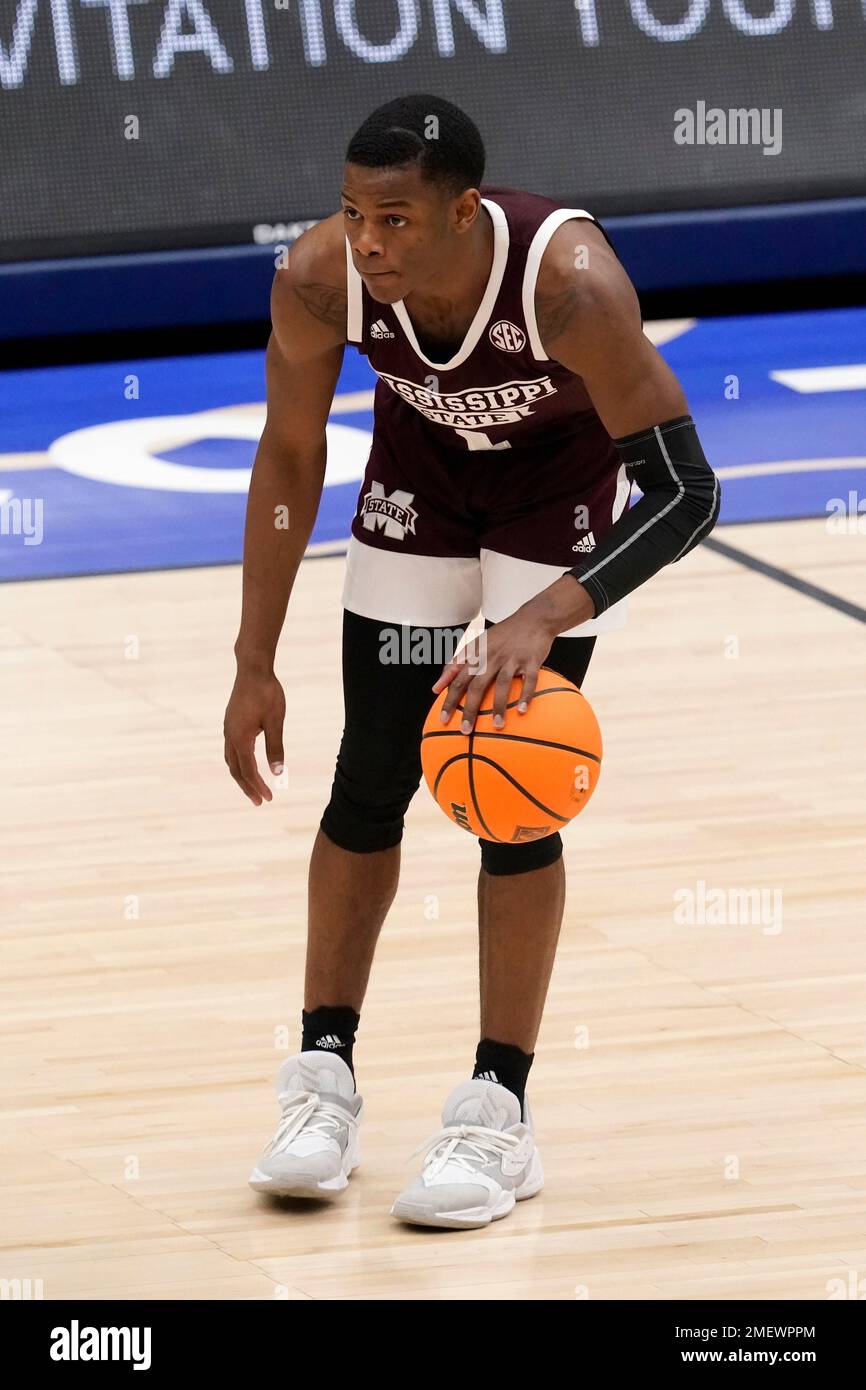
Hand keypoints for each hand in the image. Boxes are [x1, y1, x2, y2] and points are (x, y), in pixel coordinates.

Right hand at [224, 666, 285, 804]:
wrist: (253, 669)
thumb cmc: (267, 693)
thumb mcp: (276, 722)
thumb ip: (276, 748)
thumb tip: (278, 773)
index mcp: (240, 738)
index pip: (248, 770)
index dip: (258, 786)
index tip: (269, 799)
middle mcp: (229, 735)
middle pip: (236, 769)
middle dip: (248, 787)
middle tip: (261, 801)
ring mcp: (228, 729)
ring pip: (231, 760)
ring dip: (241, 776)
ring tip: (252, 787)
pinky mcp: (230, 723)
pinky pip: (231, 749)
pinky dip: (238, 762)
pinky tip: (247, 764)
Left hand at [432, 605, 556, 732]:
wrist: (534, 618)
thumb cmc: (503, 634)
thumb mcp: (477, 644)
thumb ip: (456, 664)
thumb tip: (437, 686)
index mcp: (477, 653)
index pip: (458, 678)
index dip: (449, 699)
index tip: (444, 718)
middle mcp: (492, 656)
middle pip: (477, 685)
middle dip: (469, 709)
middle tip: (465, 730)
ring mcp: (512, 658)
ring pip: (502, 685)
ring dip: (499, 707)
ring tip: (497, 726)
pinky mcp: (531, 661)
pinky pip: (529, 681)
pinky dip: (526, 696)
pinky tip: (522, 710)